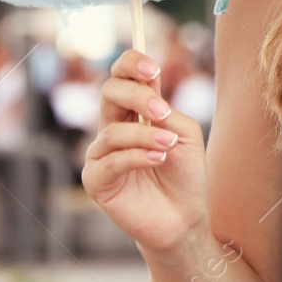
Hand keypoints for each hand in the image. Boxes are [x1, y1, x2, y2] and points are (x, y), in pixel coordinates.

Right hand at [82, 48, 210, 257]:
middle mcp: (112, 127)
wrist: (184, 216)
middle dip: (137, 96)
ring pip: (112, 131)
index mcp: (133, 112)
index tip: (153, 69)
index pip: (121, 75)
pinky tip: (159, 159)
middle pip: (109, 92)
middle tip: (162, 112)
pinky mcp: (95, 180)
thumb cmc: (185, 173)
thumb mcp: (184, 133)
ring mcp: (100, 154)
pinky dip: (137, 157)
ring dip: (145, 135)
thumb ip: (166, 110)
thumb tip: (148, 91)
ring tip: (169, 145)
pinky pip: (110, 161)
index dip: (130, 64)